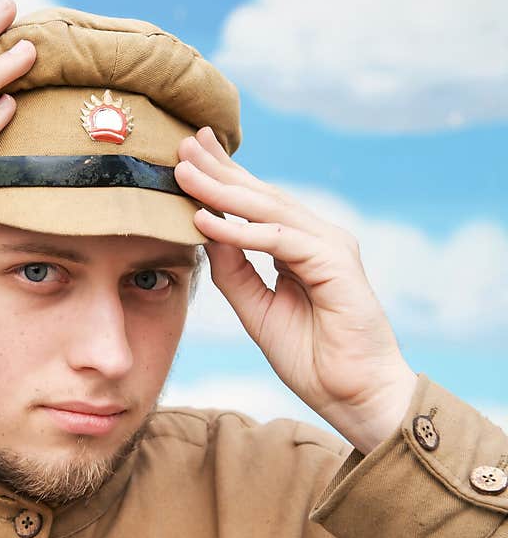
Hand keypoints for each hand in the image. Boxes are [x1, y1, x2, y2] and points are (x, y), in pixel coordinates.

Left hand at [175, 127, 416, 452]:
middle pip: (261, 195)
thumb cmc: (311, 356)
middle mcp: (316, 238)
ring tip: (185, 171)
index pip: (255, 204)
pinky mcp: (336, 265)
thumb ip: (233, 271)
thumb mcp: (256, 309)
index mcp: (298, 247)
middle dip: (220, 169)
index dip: (222, 178)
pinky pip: (280, 241)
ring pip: (269, 209)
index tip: (188, 156)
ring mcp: (330, 247)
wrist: (354, 396)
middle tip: (184, 142)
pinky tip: (207, 220)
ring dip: (223, 190)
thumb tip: (205, 231)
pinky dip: (242, 231)